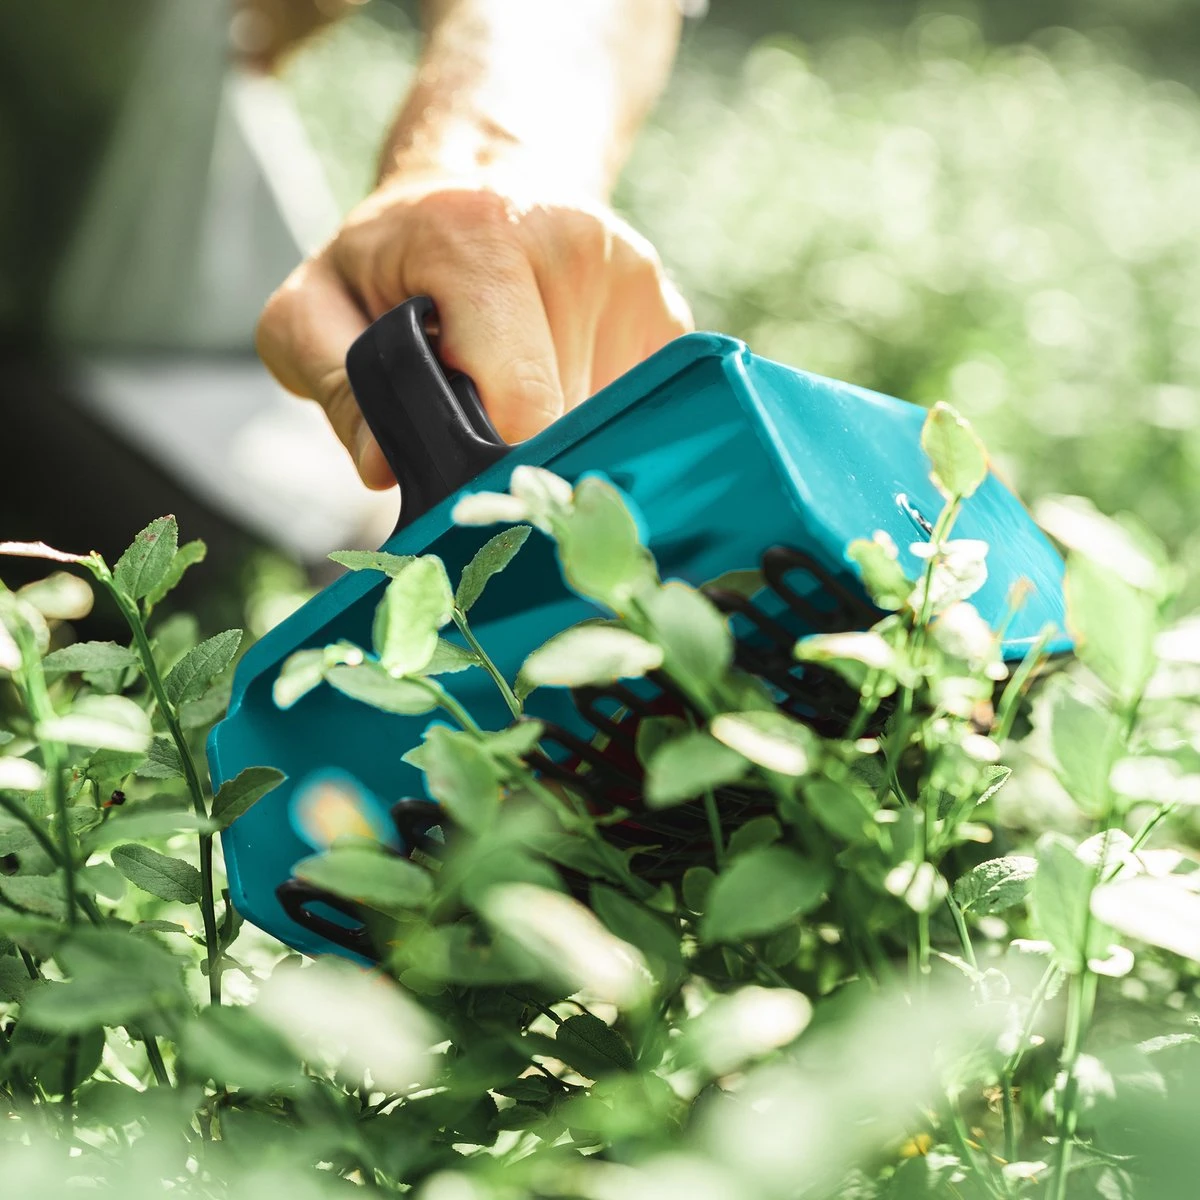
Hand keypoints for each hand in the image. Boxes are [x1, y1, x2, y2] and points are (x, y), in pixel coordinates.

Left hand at [255, 170, 692, 489]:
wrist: (478, 182)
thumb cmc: (392, 260)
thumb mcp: (318, 306)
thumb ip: (335, 385)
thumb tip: (384, 466)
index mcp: (479, 236)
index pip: (520, 402)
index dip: (493, 460)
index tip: (467, 478)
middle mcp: (571, 244)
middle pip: (563, 418)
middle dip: (517, 445)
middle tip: (474, 418)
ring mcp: (630, 275)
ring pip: (603, 419)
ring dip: (555, 429)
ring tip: (508, 387)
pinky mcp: (664, 306)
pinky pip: (634, 404)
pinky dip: (591, 414)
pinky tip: (552, 377)